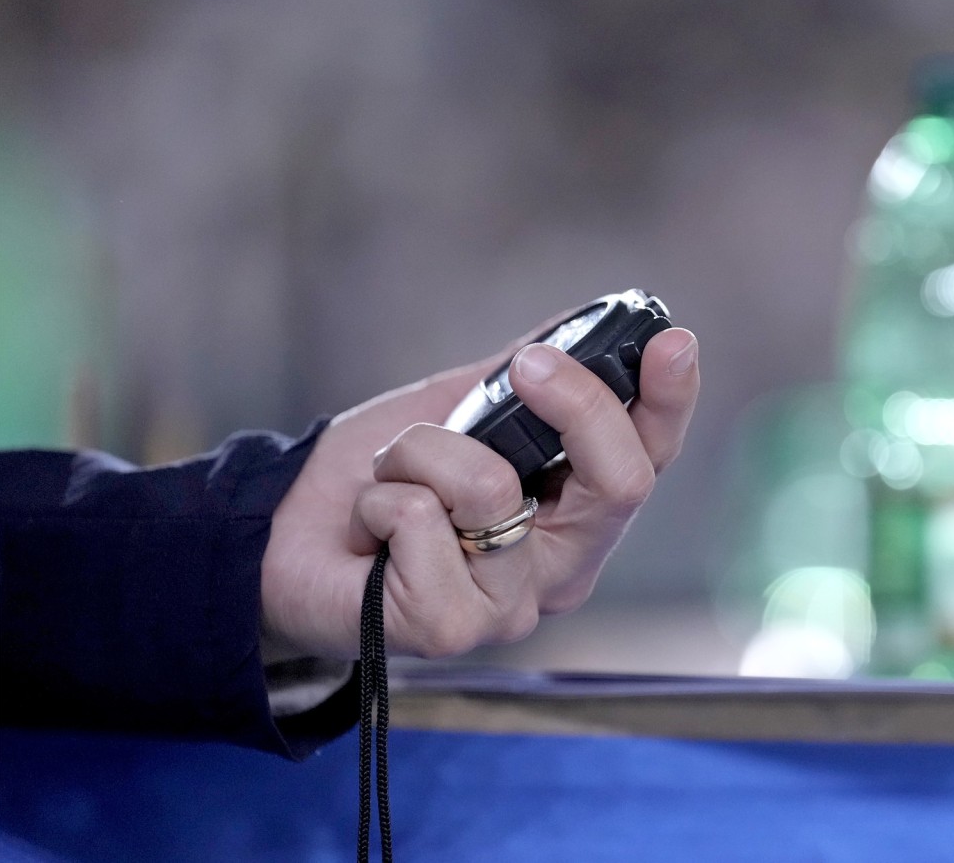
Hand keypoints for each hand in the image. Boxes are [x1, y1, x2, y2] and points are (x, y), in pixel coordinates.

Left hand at [259, 321, 699, 661]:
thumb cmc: (377, 480)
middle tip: (528, 366)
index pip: (649, 459)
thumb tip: (583, 324)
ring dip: (421, 452)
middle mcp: (560, 567)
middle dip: (576, 403)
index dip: (671, 400)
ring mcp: (512, 606)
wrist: (280, 538)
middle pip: (621, 482)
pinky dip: (382, 498)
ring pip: (494, 488)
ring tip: (393, 474)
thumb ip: (522, 381)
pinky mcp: (452, 629)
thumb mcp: (459, 410)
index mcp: (575, 513)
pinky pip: (424, 522)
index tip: (673, 341)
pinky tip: (371, 529)